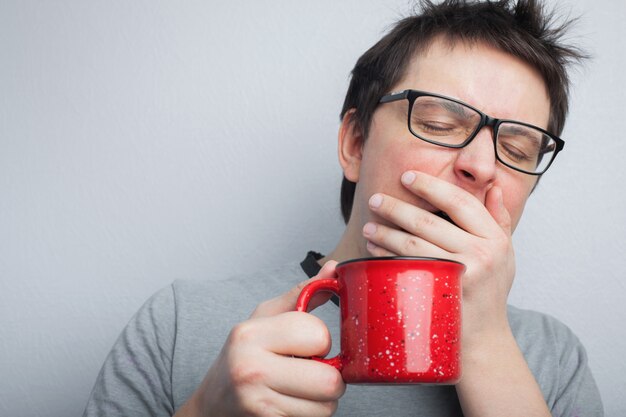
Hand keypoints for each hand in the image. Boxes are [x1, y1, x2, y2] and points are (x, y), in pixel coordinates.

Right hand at [176, 261, 345, 416]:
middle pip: (330, 380)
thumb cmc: (243, 354)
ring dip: (322, 400)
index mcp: (251, 334)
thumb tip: (334, 268)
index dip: (321, 340)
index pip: (318, 335)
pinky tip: (290, 403)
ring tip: (299, 388)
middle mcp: (250, 368)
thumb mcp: (265, 318)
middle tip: (311, 371)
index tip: (305, 345)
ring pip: (326, 406)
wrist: (213, 403)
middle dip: (330, 377)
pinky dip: (310, 414)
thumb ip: (302, 293)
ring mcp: (257, 402)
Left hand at [362, 171, 514, 344]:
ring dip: (385, 231)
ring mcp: (462, 275)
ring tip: (369, 226)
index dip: (430, 186)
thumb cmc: (489, 292)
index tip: (407, 177)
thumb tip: (494, 186)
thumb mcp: (505, 254)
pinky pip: (405, 267)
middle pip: (429, 221)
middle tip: (375, 199)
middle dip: (396, 207)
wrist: (484, 339)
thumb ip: (498, 219)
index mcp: (495, 238)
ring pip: (413, 244)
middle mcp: (482, 253)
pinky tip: (373, 248)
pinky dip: (386, 255)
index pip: (459, 201)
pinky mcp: (441, 293)